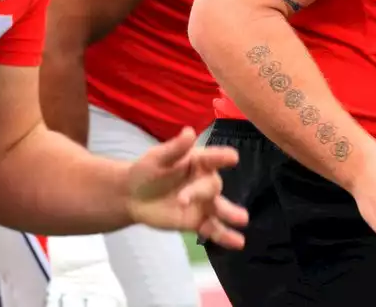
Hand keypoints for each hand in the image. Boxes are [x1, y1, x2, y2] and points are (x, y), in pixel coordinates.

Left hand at [126, 128, 246, 248]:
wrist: (133, 196)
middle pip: (212, 186)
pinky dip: (226, 237)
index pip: (214, 158)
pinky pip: (214, 229)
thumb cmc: (148, 170)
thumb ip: (175, 148)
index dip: (222, 157)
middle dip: (200, 192)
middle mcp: (205, 181)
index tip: (233, 158)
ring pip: (221, 208)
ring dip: (231, 214)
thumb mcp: (157, 157)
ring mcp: (203, 203)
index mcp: (199, 161)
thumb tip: (189, 132)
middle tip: (182, 200)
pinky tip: (238, 243)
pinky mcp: (197, 221)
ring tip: (243, 219)